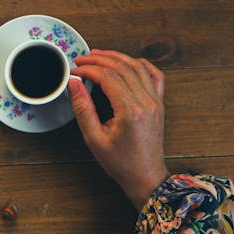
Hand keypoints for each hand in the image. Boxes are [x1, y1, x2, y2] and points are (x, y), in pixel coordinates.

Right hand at [68, 50, 168, 209]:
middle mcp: (146, 102)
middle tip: (82, 60)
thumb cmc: (122, 163)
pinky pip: (154, 75)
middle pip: (121, 67)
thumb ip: (83, 108)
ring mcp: (155, 101)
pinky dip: (141, 64)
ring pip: (137, 66)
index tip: (76, 70)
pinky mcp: (158, 103)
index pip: (107, 76)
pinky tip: (129, 62)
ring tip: (99, 55)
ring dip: (117, 57)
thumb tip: (74, 84)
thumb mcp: (94, 138)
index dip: (88, 69)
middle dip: (99, 59)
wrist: (146, 177)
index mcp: (130, 110)